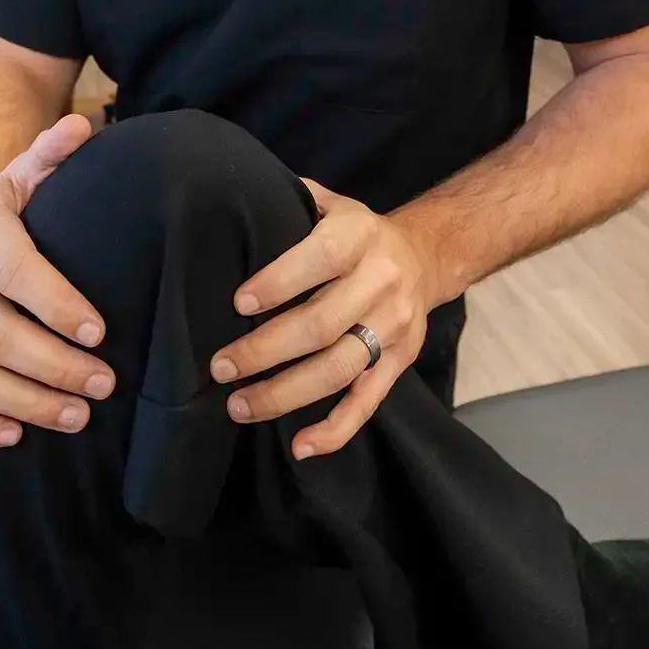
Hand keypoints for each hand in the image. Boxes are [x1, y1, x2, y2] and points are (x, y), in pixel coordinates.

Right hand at [0, 114, 115, 446]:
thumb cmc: (1, 213)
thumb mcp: (23, 178)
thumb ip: (53, 155)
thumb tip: (85, 127)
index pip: (15, 272)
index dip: (56, 305)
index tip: (101, 333)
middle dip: (53, 367)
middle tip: (103, 385)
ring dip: (23, 402)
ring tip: (77, 416)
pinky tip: (15, 435)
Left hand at [208, 180, 440, 459]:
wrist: (427, 255)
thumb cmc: (354, 232)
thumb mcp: (329, 203)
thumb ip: (288, 202)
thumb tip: (225, 203)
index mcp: (358, 236)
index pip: (318, 259)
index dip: (278, 283)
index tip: (237, 305)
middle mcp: (381, 281)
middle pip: (322, 324)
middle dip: (266, 350)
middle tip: (221, 367)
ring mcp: (394, 326)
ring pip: (339, 369)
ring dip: (286, 394)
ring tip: (239, 406)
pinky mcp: (400, 361)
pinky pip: (368, 402)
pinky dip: (336, 430)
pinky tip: (299, 445)